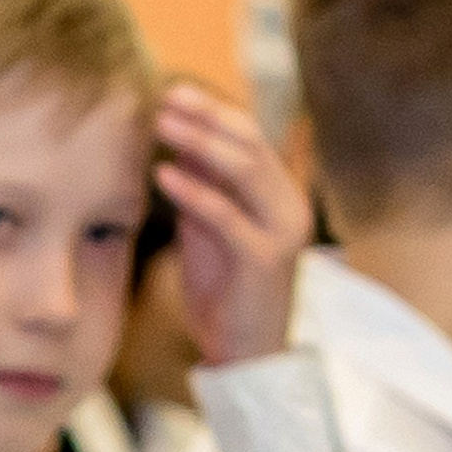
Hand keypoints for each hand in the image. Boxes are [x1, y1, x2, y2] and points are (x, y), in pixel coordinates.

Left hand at [154, 84, 311, 366]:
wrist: (246, 358)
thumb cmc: (225, 296)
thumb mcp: (209, 232)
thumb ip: (201, 189)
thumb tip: (179, 140)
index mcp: (281, 195)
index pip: (251, 137)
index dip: (213, 111)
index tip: (173, 93)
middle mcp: (290, 206)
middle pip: (249, 143)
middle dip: (206, 116)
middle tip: (164, 97)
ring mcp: (282, 232)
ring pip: (243, 170)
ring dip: (198, 143)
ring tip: (160, 125)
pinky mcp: (264, 261)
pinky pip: (227, 216)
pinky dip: (193, 192)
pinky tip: (162, 176)